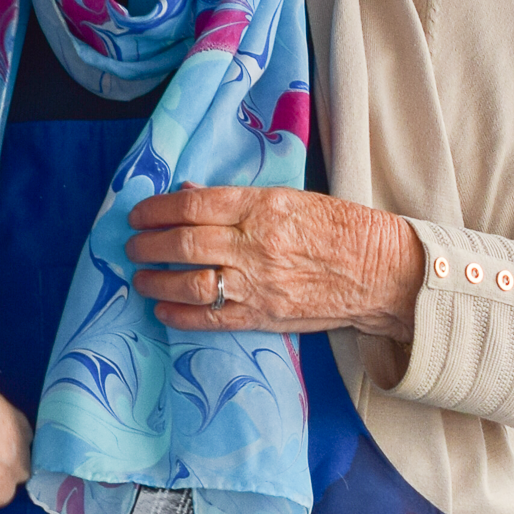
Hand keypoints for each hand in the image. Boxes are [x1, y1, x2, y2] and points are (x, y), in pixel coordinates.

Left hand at [127, 186, 424, 344]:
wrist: (381, 272)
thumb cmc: (339, 228)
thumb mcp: (291, 198)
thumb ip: (237, 200)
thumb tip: (188, 193)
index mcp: (263, 207)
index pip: (194, 205)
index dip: (157, 210)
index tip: (138, 214)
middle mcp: (257, 244)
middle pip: (185, 243)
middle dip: (148, 245)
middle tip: (131, 246)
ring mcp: (260, 284)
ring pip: (191, 283)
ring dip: (157, 282)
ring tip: (141, 278)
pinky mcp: (265, 317)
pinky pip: (212, 319)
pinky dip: (180, 315)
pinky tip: (163, 310)